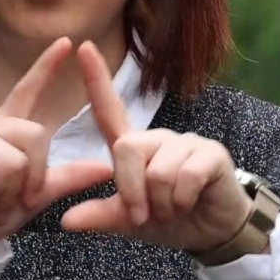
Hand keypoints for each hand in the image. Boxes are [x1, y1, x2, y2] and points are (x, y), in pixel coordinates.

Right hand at [0, 37, 115, 262]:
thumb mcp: (38, 194)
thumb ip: (68, 177)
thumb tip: (106, 167)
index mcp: (6, 130)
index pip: (27, 91)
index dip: (46, 67)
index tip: (66, 43)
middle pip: (35, 134)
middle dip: (34, 174)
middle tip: (13, 197)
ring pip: (18, 156)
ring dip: (13, 189)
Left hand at [60, 41, 254, 254]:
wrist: (213, 232)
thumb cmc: (170, 220)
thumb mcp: (131, 221)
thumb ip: (102, 216)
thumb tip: (65, 221)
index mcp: (134, 149)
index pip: (110, 111)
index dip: (96, 80)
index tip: (83, 48)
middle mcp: (157, 138)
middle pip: (126, 149)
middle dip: (132, 192)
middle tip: (147, 215)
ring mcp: (185, 142)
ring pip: (157, 172)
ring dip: (162, 204)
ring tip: (174, 209)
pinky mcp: (210, 152)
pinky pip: (184, 177)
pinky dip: (183, 201)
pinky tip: (191, 202)